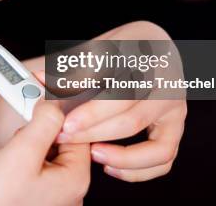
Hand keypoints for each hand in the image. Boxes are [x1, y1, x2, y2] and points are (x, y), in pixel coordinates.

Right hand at [0, 102, 90, 205]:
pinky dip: (24, 159)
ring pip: (48, 154)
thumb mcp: (22, 152)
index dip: (58, 112)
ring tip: (10, 153)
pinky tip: (8, 164)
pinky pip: (38, 169)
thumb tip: (56, 103)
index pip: (78, 132)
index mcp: (75, 179)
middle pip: (63, 142)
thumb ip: (44, 122)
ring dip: (29, 144)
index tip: (42, 97)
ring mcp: (54, 197)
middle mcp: (70, 192)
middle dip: (40, 130)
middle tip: (20, 129)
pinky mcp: (37, 199)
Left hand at [54, 21, 186, 181]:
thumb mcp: (96, 48)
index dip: (91, 111)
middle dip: (95, 133)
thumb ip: (70, 67)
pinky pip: (163, 158)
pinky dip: (138, 169)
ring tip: (91, 154)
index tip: (65, 122)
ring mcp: (175, 108)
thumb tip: (39, 79)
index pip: (120, 91)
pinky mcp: (175, 128)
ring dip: (121, 156)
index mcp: (147, 59)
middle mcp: (168, 84)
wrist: (149, 47)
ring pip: (156, 145)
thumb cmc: (119, 48)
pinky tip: (109, 165)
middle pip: (132, 118)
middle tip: (65, 138)